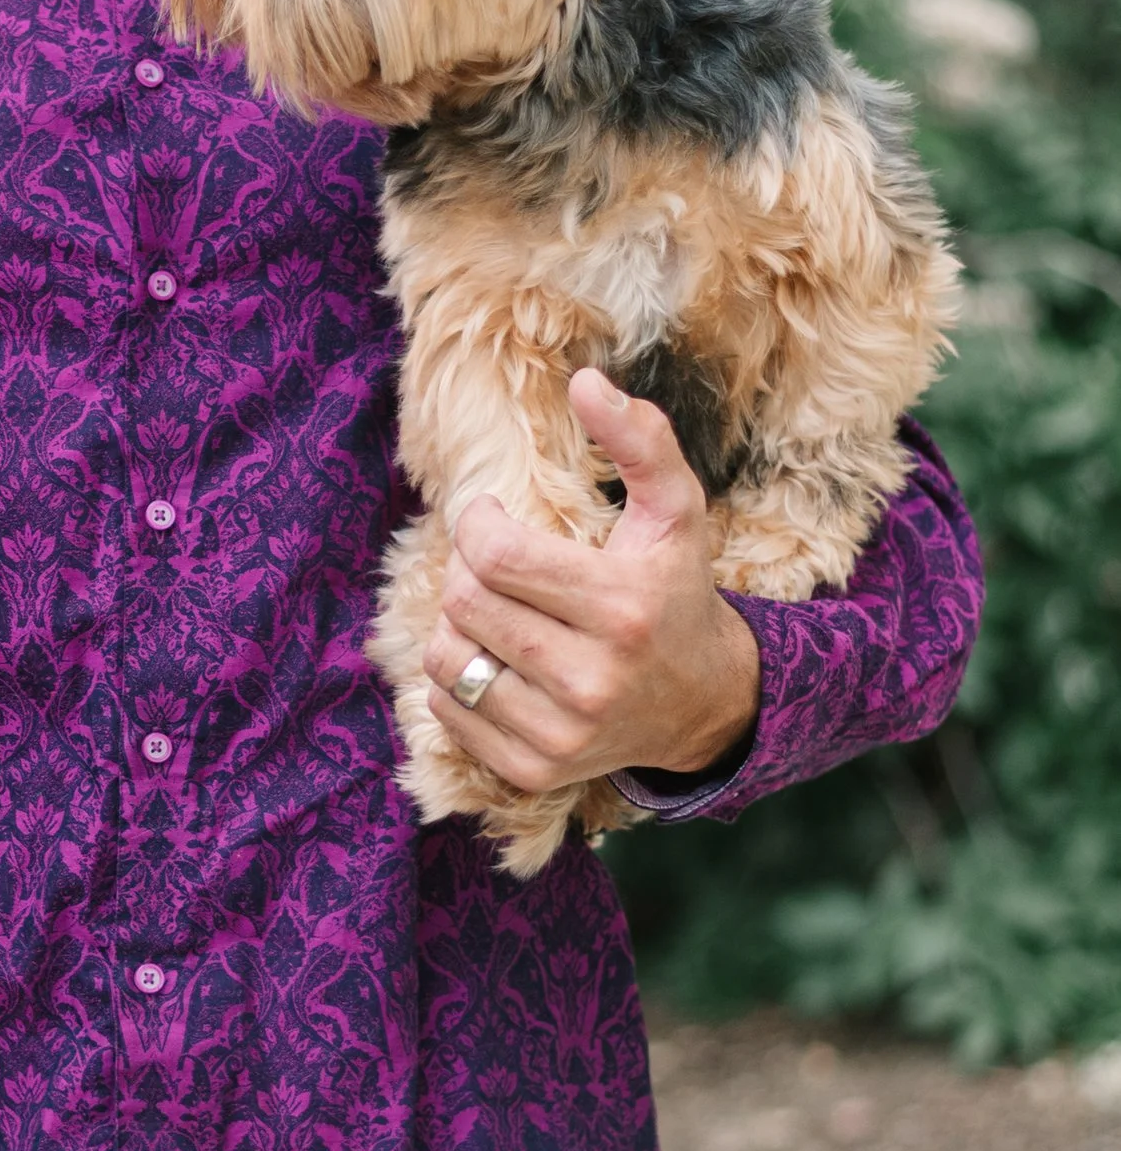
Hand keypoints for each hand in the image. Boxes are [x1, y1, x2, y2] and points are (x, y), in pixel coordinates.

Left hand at [424, 369, 761, 793]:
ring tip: (494, 612)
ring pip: (446, 658)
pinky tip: (497, 661)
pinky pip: (447, 709)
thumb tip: (585, 379)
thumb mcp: (675, 511)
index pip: (494, 555)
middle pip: (464, 603)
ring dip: (455, 624)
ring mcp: (561, 734)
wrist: (705, 704)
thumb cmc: (677, 592)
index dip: (476, 524)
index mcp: (623, 608)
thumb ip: (639, 439)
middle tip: (495, 565)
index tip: (491, 518)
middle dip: (467, 571)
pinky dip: (456, 678)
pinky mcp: (534, 771)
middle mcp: (592, 679)